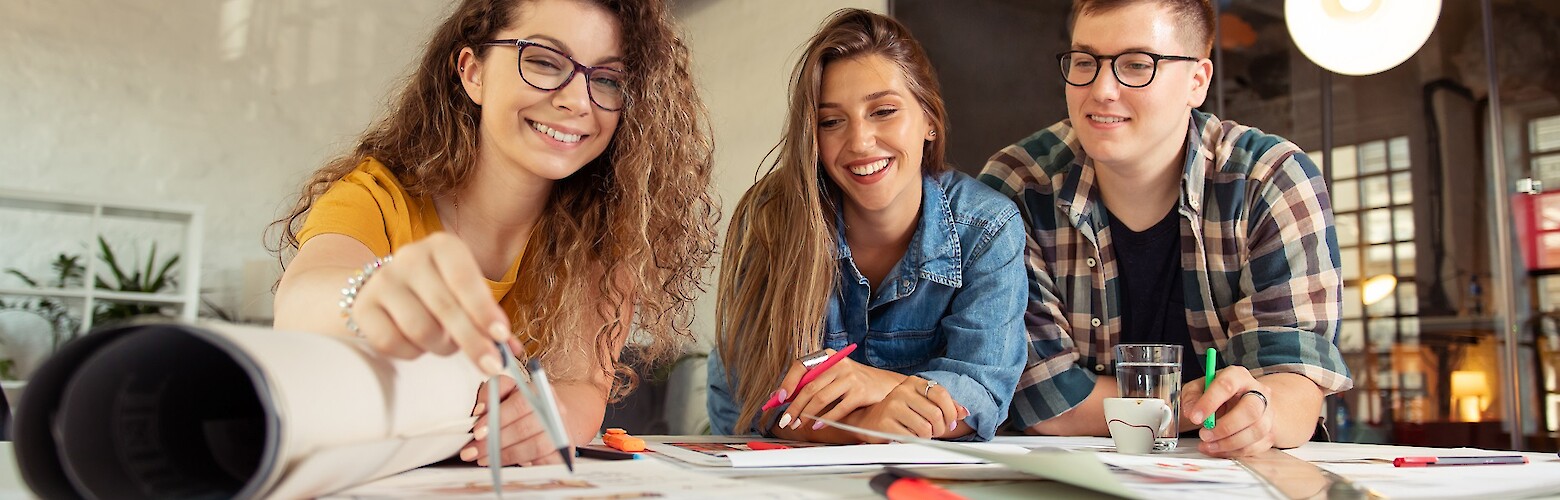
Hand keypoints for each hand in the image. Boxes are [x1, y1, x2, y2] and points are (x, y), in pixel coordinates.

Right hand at [350, 233, 513, 374]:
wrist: (381, 287)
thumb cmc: (436, 291)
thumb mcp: (465, 292)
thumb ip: (489, 318)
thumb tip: (512, 351)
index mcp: (442, 246)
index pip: (465, 279)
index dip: (483, 310)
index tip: (501, 336)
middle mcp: (410, 257)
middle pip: (445, 308)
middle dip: (473, 342)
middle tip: (491, 365)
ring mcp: (383, 281)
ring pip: (421, 329)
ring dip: (442, 347)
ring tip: (446, 343)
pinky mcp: (362, 307)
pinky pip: (392, 343)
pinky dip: (412, 352)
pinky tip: (418, 344)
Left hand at [460, 376, 567, 465]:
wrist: (551, 421)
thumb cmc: (521, 406)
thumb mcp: (506, 392)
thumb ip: (491, 393)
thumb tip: (479, 410)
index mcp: (540, 390)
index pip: (520, 403)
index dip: (498, 418)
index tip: (477, 431)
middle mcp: (554, 409)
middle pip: (526, 427)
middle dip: (495, 441)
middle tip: (472, 451)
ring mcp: (561, 431)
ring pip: (534, 447)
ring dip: (505, 455)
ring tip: (483, 459)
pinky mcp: (564, 452)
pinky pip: (543, 462)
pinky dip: (521, 464)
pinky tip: (503, 463)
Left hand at [774, 350, 903, 431]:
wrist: (885, 385)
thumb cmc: (854, 382)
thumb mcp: (832, 376)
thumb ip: (811, 382)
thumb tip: (781, 396)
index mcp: (828, 356)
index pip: (801, 366)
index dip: (788, 383)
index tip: (779, 399)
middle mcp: (838, 363)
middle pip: (809, 387)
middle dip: (794, 407)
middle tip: (786, 421)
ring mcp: (850, 377)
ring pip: (820, 398)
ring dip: (806, 415)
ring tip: (798, 425)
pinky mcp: (860, 391)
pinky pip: (837, 408)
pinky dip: (824, 419)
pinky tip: (816, 426)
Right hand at [847, 376, 968, 441]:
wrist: (868, 419)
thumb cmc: (899, 411)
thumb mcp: (921, 402)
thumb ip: (944, 405)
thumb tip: (964, 412)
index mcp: (913, 382)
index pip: (941, 394)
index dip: (951, 411)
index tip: (951, 421)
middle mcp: (901, 391)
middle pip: (936, 414)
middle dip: (940, 428)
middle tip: (936, 431)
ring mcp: (892, 407)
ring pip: (925, 428)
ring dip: (928, 437)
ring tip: (922, 434)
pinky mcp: (885, 423)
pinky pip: (911, 438)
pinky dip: (915, 441)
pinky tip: (910, 437)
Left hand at [1181, 365, 1274, 457]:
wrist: (1241, 402)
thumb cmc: (1218, 394)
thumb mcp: (1198, 388)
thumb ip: (1191, 396)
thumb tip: (1190, 411)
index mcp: (1238, 376)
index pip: (1227, 385)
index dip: (1209, 402)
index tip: (1194, 417)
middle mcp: (1257, 392)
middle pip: (1250, 410)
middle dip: (1224, 427)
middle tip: (1204, 434)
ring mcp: (1266, 413)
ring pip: (1257, 431)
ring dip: (1229, 443)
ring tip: (1209, 445)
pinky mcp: (1268, 432)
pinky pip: (1256, 446)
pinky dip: (1234, 451)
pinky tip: (1218, 449)